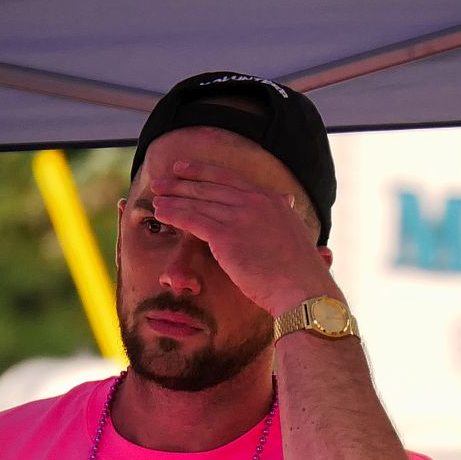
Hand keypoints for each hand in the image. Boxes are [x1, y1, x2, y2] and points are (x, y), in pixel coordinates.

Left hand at [146, 159, 334, 316]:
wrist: (304, 290)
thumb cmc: (302, 275)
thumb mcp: (297, 237)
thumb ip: (284, 219)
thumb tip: (288, 206)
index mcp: (273, 201)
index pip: (231, 179)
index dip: (204, 172)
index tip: (186, 169)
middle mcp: (256, 202)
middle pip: (210, 186)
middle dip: (182, 181)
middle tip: (163, 179)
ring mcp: (241, 216)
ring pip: (198, 201)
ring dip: (173, 196)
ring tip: (155, 195)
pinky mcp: (227, 235)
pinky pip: (193, 219)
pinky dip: (174, 214)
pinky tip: (160, 212)